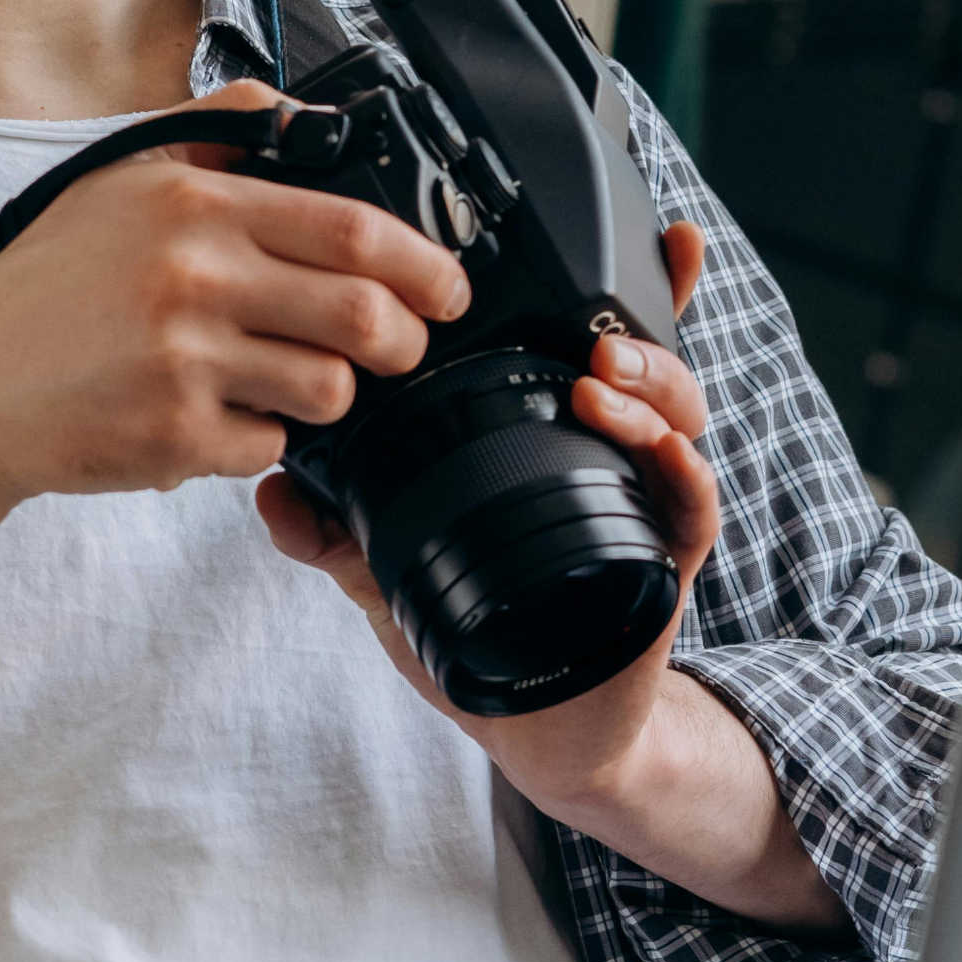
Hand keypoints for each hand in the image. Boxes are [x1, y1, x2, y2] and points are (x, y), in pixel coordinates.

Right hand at [0, 78, 474, 515]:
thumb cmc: (48, 285)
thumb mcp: (125, 177)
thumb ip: (224, 137)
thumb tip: (314, 115)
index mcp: (195, 209)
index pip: (353, 230)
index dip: (426, 265)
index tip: (448, 286)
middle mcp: (195, 280)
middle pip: (365, 317)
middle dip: (407, 341)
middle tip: (403, 348)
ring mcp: (186, 363)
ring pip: (329, 389)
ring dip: (328, 393)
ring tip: (285, 379)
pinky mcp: (175, 437)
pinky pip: (270, 446)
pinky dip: (259, 438)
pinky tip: (214, 416)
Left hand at [259, 220, 835, 934]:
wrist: (540, 730)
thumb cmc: (476, 643)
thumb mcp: (390, 577)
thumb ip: (332, 532)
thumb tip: (270, 488)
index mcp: (553, 441)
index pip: (583, 344)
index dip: (612, 283)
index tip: (620, 230)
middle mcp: (609, 459)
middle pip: (648, 362)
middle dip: (641, 321)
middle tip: (595, 322)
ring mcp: (644, 506)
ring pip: (678, 418)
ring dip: (651, 387)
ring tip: (603, 375)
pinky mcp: (666, 563)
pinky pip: (691, 506)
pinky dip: (680, 472)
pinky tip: (660, 452)